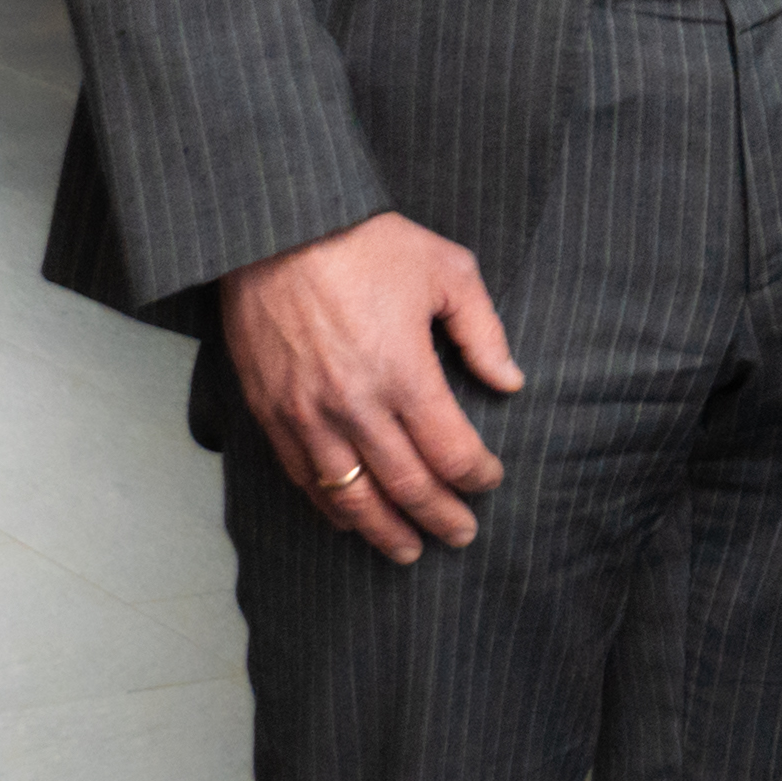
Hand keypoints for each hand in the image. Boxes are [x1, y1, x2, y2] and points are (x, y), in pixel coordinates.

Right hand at [220, 213, 521, 562]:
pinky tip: (352, 520)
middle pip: (407, 487)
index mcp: (404, 373)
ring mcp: (308, 416)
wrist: (275, 229)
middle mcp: (356, 407)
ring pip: (352, 498)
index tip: (490, 481)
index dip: (477, 477)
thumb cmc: (364, 243)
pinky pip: (304, 480)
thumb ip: (483, 331)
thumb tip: (510, 381)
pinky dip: (333, 509)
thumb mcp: (446, 269)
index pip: (451, 452)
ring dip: (385, 532)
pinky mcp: (271, 414)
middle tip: (462, 535)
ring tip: (409, 551)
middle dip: (441, 518)